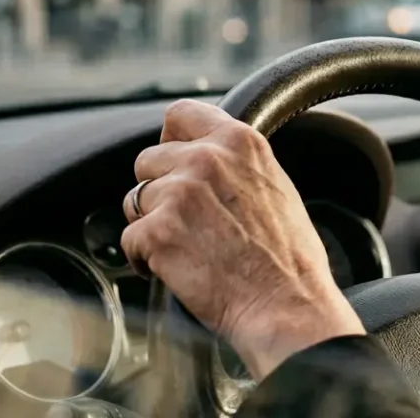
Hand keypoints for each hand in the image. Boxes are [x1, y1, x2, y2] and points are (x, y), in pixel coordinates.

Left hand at [121, 99, 363, 380]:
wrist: (287, 305)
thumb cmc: (289, 259)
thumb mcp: (276, 187)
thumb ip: (238, 164)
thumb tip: (208, 157)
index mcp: (240, 141)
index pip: (180, 113)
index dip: (171, 141)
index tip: (174, 161)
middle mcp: (207, 159)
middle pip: (149, 159)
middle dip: (159, 190)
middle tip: (186, 221)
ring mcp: (179, 193)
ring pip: (135, 199)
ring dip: (151, 224)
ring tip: (186, 249)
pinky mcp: (158, 231)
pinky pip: (129, 239)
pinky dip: (145, 259)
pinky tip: (177, 269)